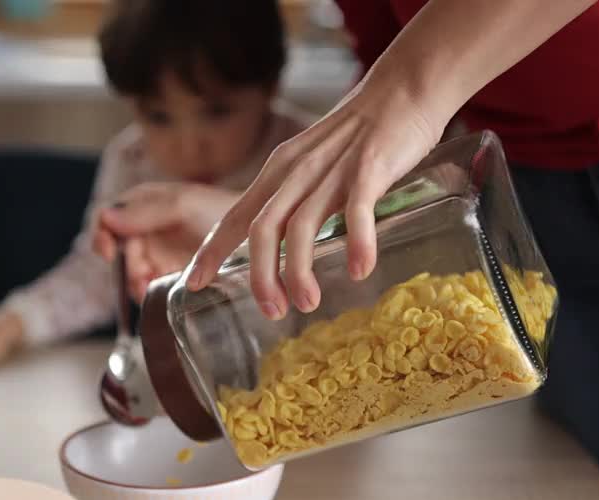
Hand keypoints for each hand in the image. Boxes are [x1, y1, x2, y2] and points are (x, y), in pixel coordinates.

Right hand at [93, 182, 238, 300]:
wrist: (254, 230)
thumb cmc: (220, 208)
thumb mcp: (182, 205)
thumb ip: (146, 212)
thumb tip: (106, 218)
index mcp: (140, 204)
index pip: (105, 219)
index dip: (101, 236)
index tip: (109, 253)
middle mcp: (143, 229)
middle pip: (116, 253)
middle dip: (126, 267)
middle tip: (143, 276)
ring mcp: (154, 253)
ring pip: (130, 275)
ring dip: (137, 284)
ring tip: (153, 287)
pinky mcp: (167, 275)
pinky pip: (147, 289)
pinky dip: (150, 295)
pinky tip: (161, 294)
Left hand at [188, 81, 443, 318]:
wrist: (403, 88)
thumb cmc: (358, 135)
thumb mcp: (311, 164)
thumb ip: (295, 200)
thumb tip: (280, 247)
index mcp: (279, 172)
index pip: (235, 217)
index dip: (211, 251)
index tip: (194, 284)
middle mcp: (297, 172)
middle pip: (263, 230)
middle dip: (260, 276)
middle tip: (271, 312)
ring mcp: (332, 170)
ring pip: (302, 226)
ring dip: (300, 270)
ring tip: (307, 303)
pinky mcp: (370, 167)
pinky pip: (357, 210)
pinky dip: (356, 242)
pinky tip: (359, 271)